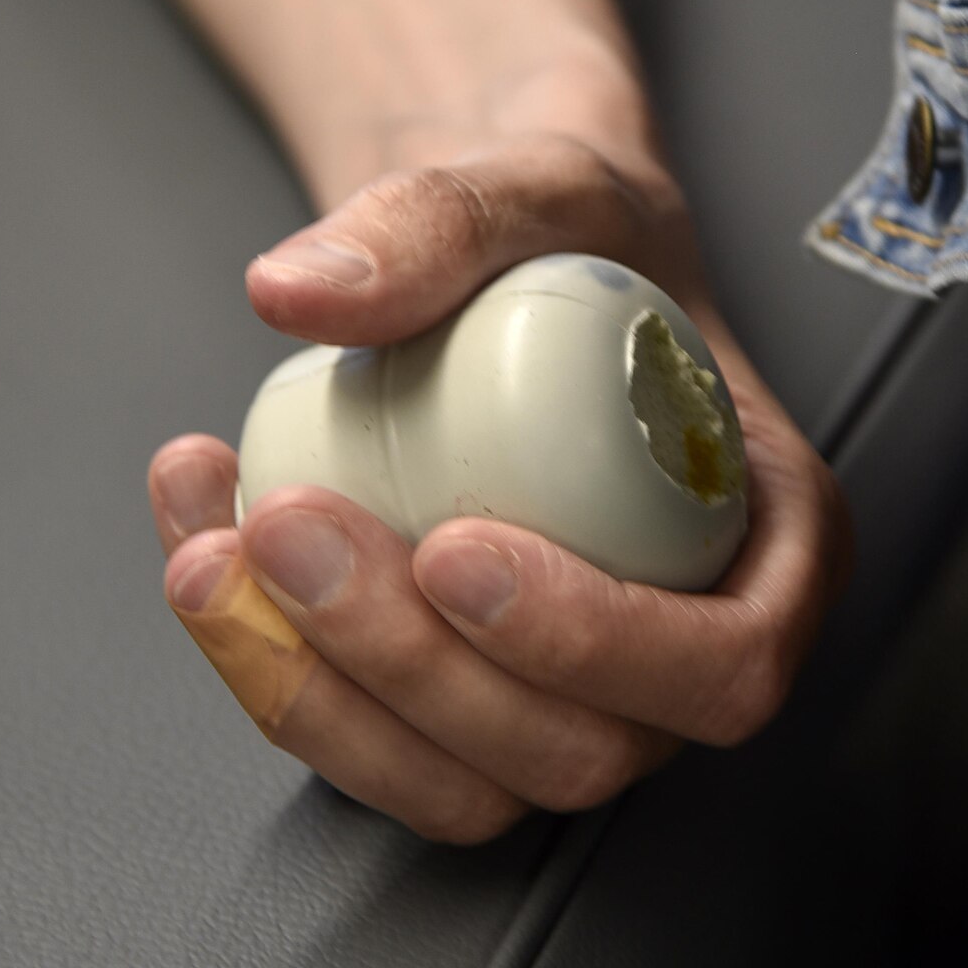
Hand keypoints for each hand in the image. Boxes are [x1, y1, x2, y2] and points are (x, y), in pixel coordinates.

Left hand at [148, 132, 850, 841]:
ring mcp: (567, 691)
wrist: (503, 260)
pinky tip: (201, 534)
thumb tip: (297, 287)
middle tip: (291, 528)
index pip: (727, 662)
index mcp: (766, 538)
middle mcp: (678, 643)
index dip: (597, 645)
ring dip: (313, 691)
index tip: (460, 551)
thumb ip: (440, 218)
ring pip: (455, 782)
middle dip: (409, 664)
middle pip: (575, 749)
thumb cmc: (575, 240)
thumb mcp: (538, 185)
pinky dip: (262, 660)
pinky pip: (368, 739)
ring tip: (216, 548)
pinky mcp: (456, 696)